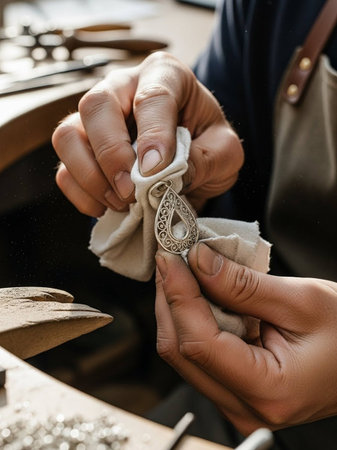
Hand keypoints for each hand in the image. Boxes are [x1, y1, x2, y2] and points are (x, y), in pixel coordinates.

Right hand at [52, 52, 242, 216]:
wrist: (193, 160)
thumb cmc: (208, 147)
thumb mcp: (225, 152)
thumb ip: (207, 158)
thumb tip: (167, 174)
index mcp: (165, 76)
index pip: (151, 96)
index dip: (152, 135)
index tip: (156, 170)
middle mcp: (122, 87)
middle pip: (96, 106)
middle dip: (111, 154)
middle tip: (131, 191)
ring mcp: (96, 118)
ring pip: (67, 135)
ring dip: (90, 175)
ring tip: (121, 202)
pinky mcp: (82, 148)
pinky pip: (63, 169)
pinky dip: (81, 193)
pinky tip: (107, 206)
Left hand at [155, 242, 336, 434]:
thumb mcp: (301, 301)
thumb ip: (243, 285)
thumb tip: (198, 261)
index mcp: (268, 390)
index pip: (199, 342)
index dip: (178, 296)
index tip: (169, 258)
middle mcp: (246, 408)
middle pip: (181, 350)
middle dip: (171, 299)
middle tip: (171, 259)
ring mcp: (238, 402)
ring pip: (184, 353)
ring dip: (179, 308)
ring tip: (183, 272)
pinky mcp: (235, 389)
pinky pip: (199, 354)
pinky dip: (193, 320)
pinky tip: (197, 294)